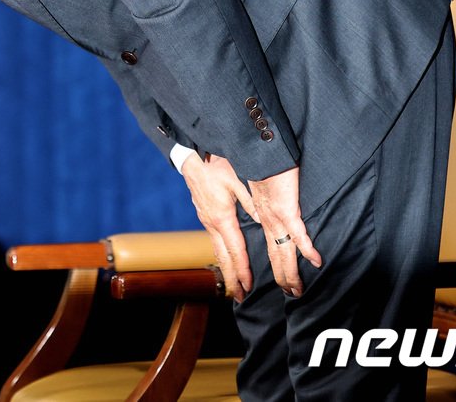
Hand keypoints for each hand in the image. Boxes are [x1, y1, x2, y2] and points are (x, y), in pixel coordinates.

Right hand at [181, 152, 257, 301]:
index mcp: (222, 217)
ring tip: (234, 285)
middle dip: (232, 278)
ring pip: (217, 251)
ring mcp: (206, 220)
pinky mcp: (205, 215)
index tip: (248, 285)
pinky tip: (226, 260)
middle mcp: (212, 223)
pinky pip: (214, 241)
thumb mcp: (237, 179)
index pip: (235, 249)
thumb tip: (264, 222)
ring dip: (226, 269)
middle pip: (223, 257)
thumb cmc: (215, 164)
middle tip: (240, 297)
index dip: (243, 269)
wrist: (192, 157)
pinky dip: (222, 256)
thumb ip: (251, 202)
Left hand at [247, 166, 322, 297]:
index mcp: (264, 217)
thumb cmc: (261, 166)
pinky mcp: (286, 207)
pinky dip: (307, 247)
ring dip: (292, 271)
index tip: (281, 281)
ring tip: (297, 289)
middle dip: (284, 276)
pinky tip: (316, 261)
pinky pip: (298, 231)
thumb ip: (268, 204)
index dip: (276, 265)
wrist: (257, 151)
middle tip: (292, 294)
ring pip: (285, 251)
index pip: (271, 248)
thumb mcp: (262, 189)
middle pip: (277, 255)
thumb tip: (271, 216)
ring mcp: (277, 216)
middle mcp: (269, 220)